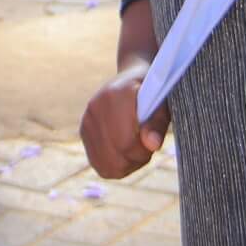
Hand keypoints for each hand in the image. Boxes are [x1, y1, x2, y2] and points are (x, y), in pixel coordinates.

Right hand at [80, 59, 169, 178]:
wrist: (131, 81)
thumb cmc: (152, 95)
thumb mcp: (162, 106)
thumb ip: (157, 125)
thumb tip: (152, 145)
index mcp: (116, 95)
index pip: (126, 143)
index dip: (143, 151)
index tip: (152, 144)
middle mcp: (95, 107)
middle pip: (116, 156)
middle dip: (136, 159)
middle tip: (145, 145)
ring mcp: (87, 120)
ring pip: (107, 164)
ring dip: (126, 164)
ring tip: (135, 147)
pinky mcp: (84, 131)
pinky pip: (99, 163)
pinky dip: (114, 165)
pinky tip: (123, 152)